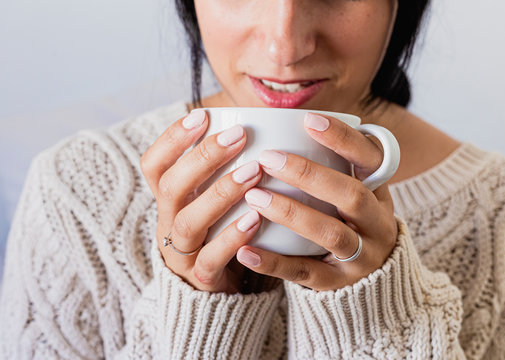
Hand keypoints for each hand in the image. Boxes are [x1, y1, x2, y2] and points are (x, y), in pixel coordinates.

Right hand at [140, 109, 263, 293]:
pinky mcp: (202, 279)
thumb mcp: (217, 200)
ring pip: (189, 222)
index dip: (171, 139)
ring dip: (221, 193)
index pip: (154, 165)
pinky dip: (232, 236)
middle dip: (202, 158)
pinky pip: (212, 259)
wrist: (223, 291)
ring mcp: (182, 254)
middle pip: (170, 187)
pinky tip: (255, 218)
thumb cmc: (224, 232)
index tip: (201, 116)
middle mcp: (169, 224)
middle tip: (238, 135)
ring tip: (253, 171)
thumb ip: (226, 169)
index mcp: (170, 201)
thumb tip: (260, 123)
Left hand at [235, 112, 397, 290]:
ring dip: (291, 213)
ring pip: (331, 234)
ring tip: (254, 197)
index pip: (370, 159)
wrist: (371, 279)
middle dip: (309, 175)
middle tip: (269, 159)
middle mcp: (377, 224)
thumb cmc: (346, 221)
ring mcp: (363, 257)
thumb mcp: (350, 193)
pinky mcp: (340, 285)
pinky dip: (273, 263)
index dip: (343, 139)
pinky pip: (306, 273)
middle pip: (352, 196)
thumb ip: (327, 166)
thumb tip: (279, 125)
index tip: (308, 120)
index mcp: (379, 192)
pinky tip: (244, 250)